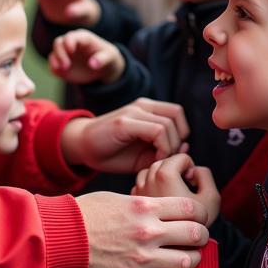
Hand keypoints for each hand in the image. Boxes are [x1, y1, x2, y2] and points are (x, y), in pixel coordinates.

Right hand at [48, 29, 124, 84]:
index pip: (71, 36)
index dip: (68, 43)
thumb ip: (102, 59)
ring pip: (54, 53)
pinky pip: (53, 64)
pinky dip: (53, 68)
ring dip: (56, 61)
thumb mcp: (110, 58)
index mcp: (83, 38)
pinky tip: (60, 73)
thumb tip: (93, 64)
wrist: (103, 68)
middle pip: (58, 42)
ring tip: (64, 70)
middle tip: (66, 66)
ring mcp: (65, 53)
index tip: (71, 52)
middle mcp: (71, 43)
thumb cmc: (107, 58)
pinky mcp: (62, 63)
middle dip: (60, 54)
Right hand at [61, 99, 188, 172]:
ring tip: (158, 160)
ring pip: (168, 124)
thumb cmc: (112, 152)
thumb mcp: (142, 154)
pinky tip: (153, 160)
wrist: (81, 147)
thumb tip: (185, 149)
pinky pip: (157, 130)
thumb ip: (163, 150)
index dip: (180, 134)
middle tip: (166, 159)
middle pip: (176, 117)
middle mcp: (141, 106)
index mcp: (146, 110)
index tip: (172, 154)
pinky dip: (162, 147)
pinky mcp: (125, 122)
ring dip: (170, 146)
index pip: (177, 113)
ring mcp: (132, 112)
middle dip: (177, 142)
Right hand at [77, 191, 208, 267]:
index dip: (200, 214)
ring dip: (194, 260)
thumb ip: (146, 204)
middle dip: (201, 236)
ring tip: (190, 258)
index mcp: (144, 207)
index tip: (198, 219)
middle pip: (194, 234)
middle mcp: (147, 231)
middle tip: (198, 238)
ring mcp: (141, 258)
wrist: (60, 237)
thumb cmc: (87, 214)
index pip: (190, 209)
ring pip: (186, 262)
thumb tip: (167, 210)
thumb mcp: (119, 198)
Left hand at [133, 153, 220, 226]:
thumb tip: (194, 169)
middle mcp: (148, 180)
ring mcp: (139, 191)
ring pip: (150, 171)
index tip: (193, 184)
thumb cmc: (194, 225)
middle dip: (177, 170)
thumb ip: (205, 175)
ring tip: (172, 193)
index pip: (180, 157)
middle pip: (164, 161)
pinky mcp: (134, 202)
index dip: (192, 167)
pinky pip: (142, 184)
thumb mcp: (211, 198)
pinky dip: (152, 186)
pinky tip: (161, 201)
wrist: (175, 250)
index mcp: (165, 176)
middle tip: (184, 187)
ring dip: (162, 176)